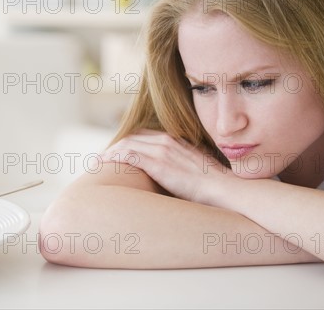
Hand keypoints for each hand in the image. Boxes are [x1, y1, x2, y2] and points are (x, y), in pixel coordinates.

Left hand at [100, 129, 233, 202]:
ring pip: (127, 144)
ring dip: (111, 152)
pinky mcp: (158, 162)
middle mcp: (168, 141)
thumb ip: (183, 170)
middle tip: (104, 159)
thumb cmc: (214, 188)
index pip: (146, 135)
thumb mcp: (197, 172)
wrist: (224, 189)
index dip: (130, 143)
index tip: (118, 154)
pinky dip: (114, 157)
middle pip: (134, 137)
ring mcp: (162, 150)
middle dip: (117, 146)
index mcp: (177, 142)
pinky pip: (128, 154)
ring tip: (98, 163)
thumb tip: (174, 182)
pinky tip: (105, 164)